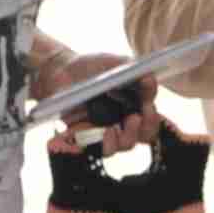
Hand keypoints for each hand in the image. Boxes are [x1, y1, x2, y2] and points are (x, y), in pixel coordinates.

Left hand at [34, 43, 162, 149]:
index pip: (151, 118)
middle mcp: (124, 120)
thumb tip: (150, 78)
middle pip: (144, 136)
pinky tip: (105, 133)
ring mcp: (107, 130)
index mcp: (135, 104)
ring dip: (127, 138)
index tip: (148, 107)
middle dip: (144, 129)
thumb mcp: (113, 64)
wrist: (60, 71)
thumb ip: (133, 70)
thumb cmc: (90, 67)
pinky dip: (106, 144)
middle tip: (137, 118)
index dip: (153, 117)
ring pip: (125, 144)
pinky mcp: (89, 138)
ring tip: (118, 128)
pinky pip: (101, 148)